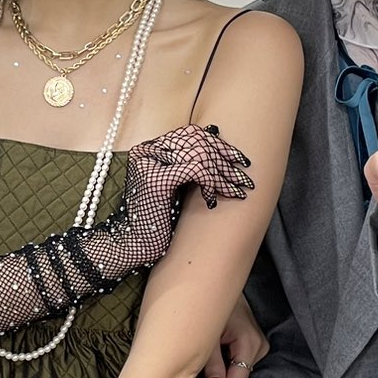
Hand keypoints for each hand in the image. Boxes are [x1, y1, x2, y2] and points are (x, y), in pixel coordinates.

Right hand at [104, 124, 253, 271]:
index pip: (190, 133)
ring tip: (238, 190)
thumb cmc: (156, 218)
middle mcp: (146, 150)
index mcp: (148, 149)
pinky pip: (196, 170)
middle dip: (225, 159)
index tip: (239, 159)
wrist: (134, 244)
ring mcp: (149, 163)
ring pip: (200, 154)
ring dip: (223, 174)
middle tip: (244, 178)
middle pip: (197, 140)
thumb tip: (216, 133)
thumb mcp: (174, 185)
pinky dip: (211, 183)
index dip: (218, 144)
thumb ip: (188, 163)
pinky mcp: (157, 180)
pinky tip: (212, 201)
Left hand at [199, 293, 268, 377]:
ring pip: (239, 374)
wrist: (214, 283)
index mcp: (248, 343)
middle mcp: (259, 346)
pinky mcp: (253, 344)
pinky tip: (210, 377)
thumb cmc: (206, 306)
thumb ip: (211, 365)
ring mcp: (259, 345)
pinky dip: (226, 372)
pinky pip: (239, 364)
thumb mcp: (206, 337)